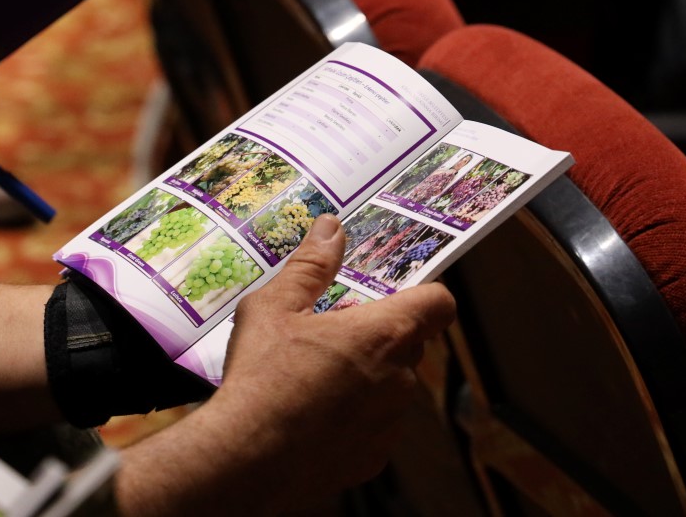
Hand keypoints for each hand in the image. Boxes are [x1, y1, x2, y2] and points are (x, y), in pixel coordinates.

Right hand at [117, 215, 454, 514]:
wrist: (246, 458)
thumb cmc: (262, 377)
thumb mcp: (275, 306)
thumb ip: (310, 266)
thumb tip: (331, 228)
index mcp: (384, 334)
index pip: (439, 303)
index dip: (426, 293)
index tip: (400, 292)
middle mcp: (400, 379)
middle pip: (410, 345)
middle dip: (380, 336)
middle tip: (334, 332)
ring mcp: (390, 424)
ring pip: (391, 388)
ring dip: (367, 379)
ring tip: (314, 378)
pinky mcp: (373, 458)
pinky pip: (375, 427)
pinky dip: (354, 419)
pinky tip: (312, 416)